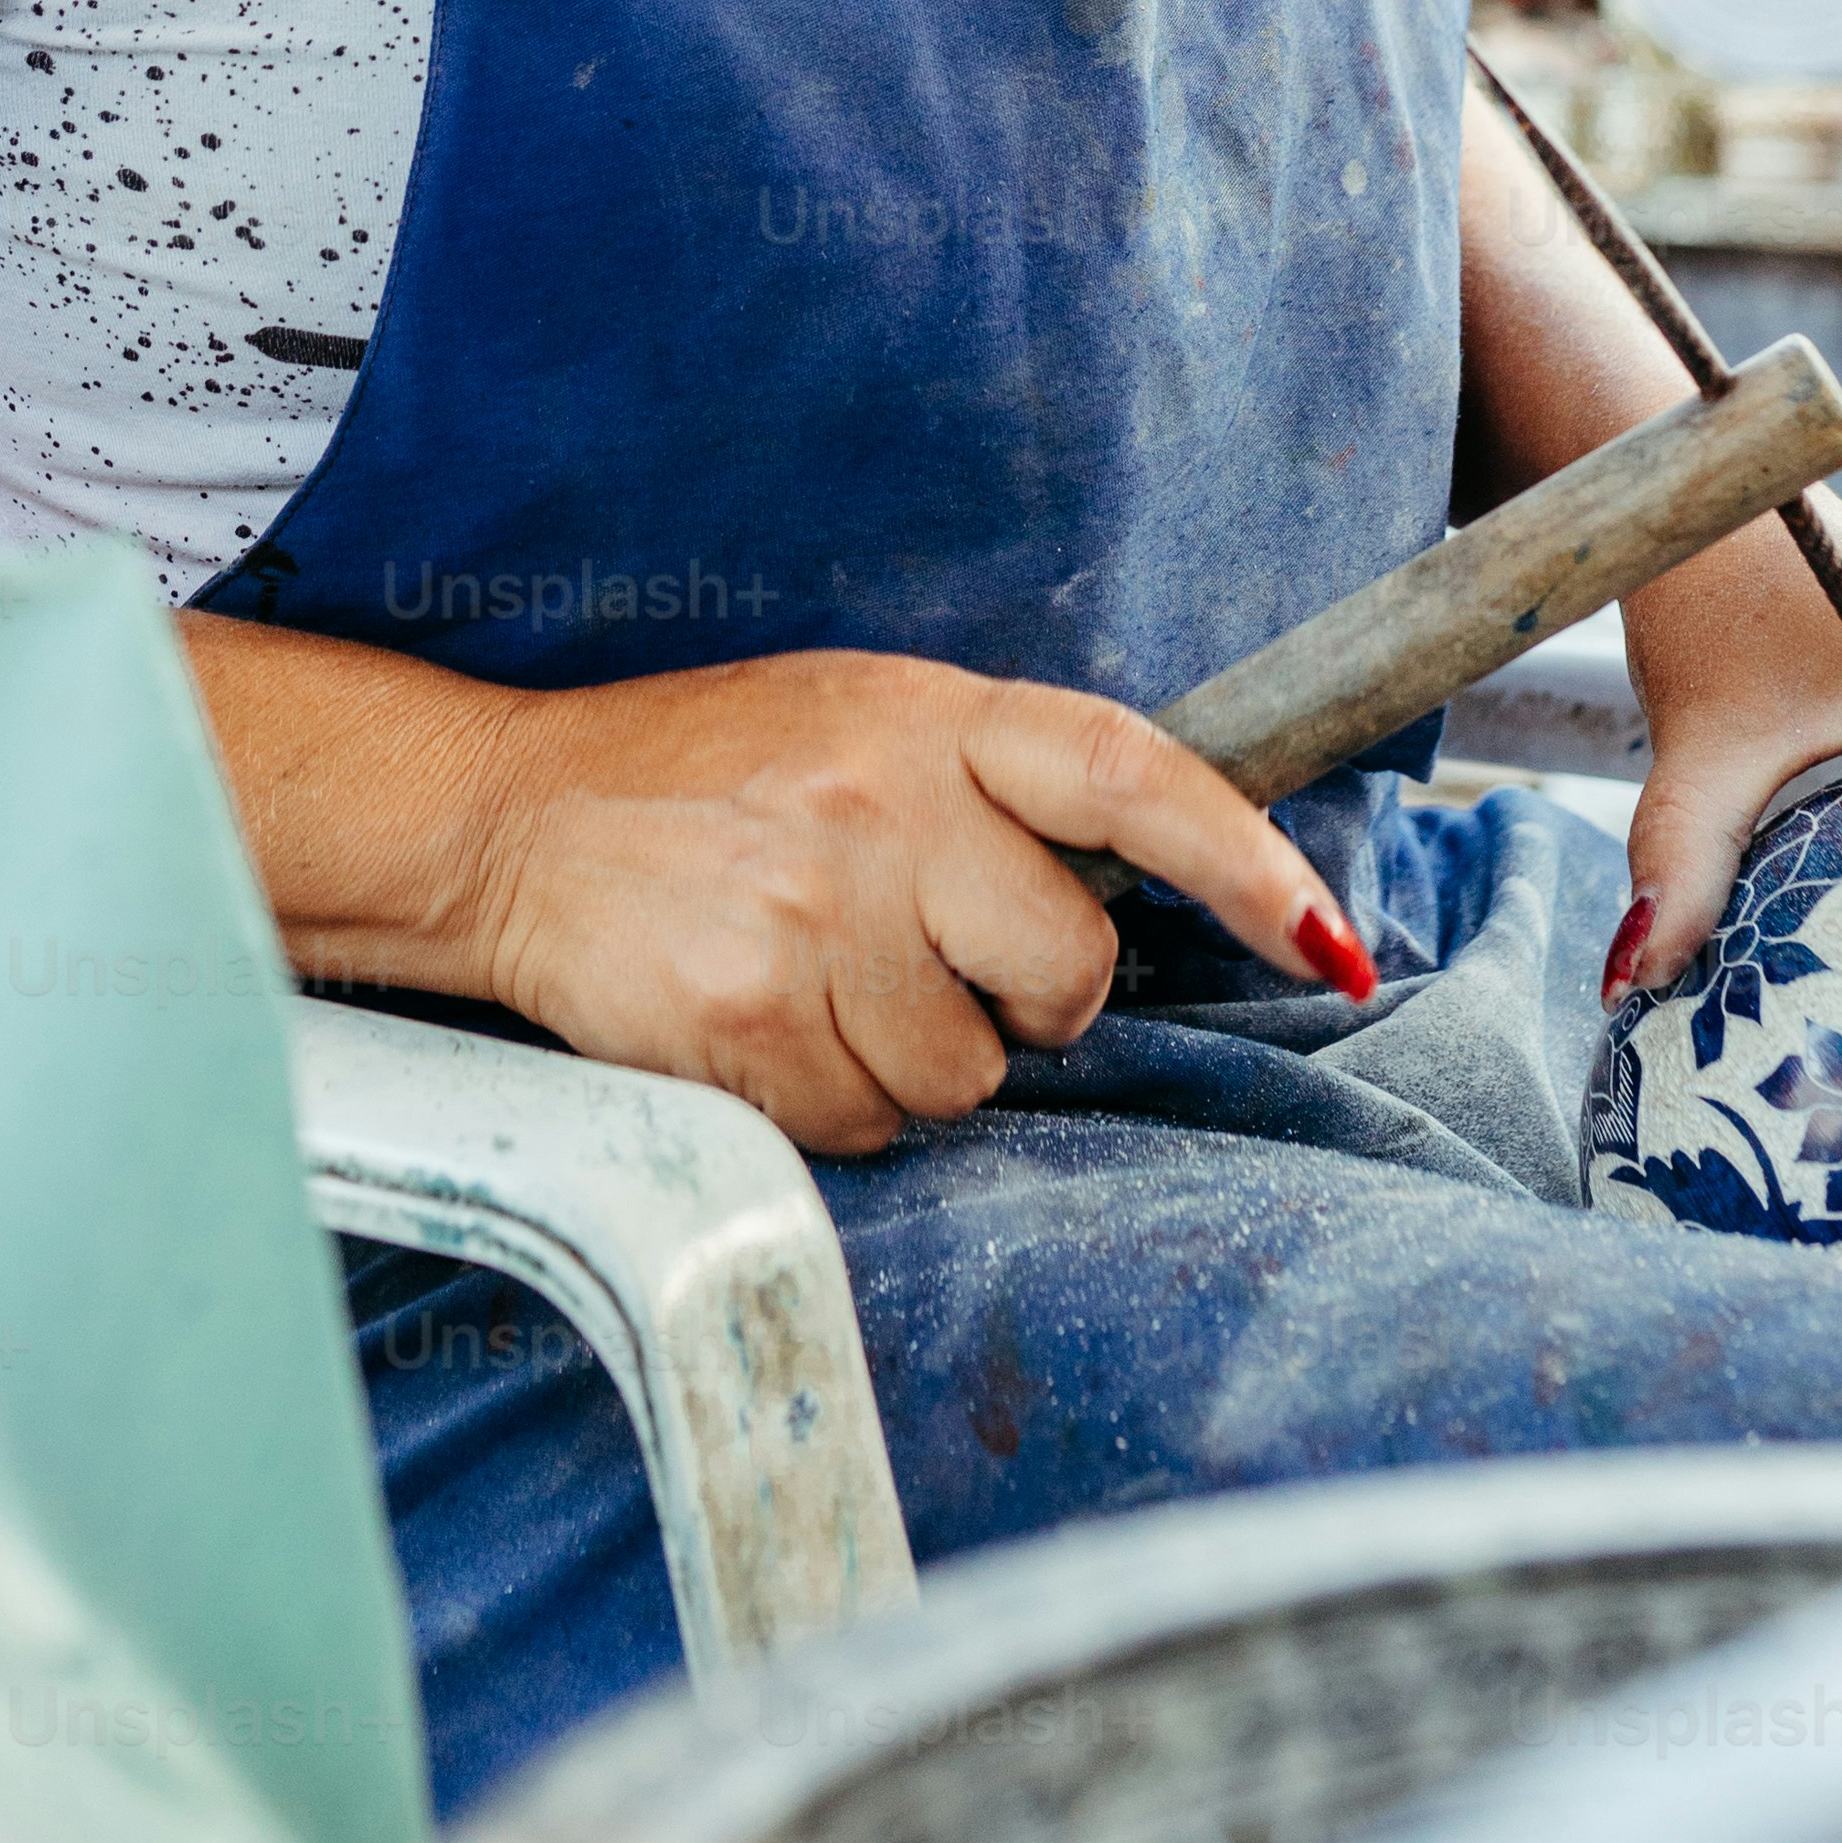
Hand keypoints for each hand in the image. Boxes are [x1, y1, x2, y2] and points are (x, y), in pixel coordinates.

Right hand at [468, 648, 1372, 1152]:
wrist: (510, 822)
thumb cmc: (707, 776)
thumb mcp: (857, 720)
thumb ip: (990, 783)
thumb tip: (1147, 889)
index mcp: (929, 716)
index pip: (1131, 775)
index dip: (1245, 862)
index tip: (1331, 944)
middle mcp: (883, 806)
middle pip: (1068, 969)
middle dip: (1026, 996)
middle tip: (930, 956)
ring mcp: (813, 916)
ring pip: (968, 1074)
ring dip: (913, 1058)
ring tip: (817, 978)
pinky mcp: (749, 1022)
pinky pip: (870, 1125)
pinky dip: (834, 1103)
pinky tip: (767, 1027)